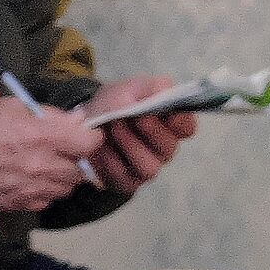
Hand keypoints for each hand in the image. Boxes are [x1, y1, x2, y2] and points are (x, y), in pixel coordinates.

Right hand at [0, 96, 103, 211]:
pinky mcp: (18, 205)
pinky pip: (44, 202)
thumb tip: (77, 121)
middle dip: (74, 160)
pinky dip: (43, 193)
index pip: (89, 143)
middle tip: (60, 151)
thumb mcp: (13, 106)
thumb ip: (50, 115)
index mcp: (46, 136)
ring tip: (44, 167)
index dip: (89, 137)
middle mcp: (44, 166)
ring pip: (64, 189)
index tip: (82, 134)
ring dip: (60, 179)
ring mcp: (32, 189)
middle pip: (79, 171)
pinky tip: (30, 182)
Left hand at [81, 75, 198, 195]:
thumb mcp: (126, 89)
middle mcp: (161, 148)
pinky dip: (110, 159)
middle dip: (151, 131)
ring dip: (130, 145)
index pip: (187, 127)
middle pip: (169, 148)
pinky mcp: (126, 182)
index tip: (171, 115)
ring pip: (149, 167)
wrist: (82, 126)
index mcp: (167, 123)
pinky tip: (100, 147)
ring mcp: (145, 167)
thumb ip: (146, 88)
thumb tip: (164, 90)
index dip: (182, 123)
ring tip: (113, 129)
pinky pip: (124, 176)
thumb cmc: (112, 106)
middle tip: (133, 116)